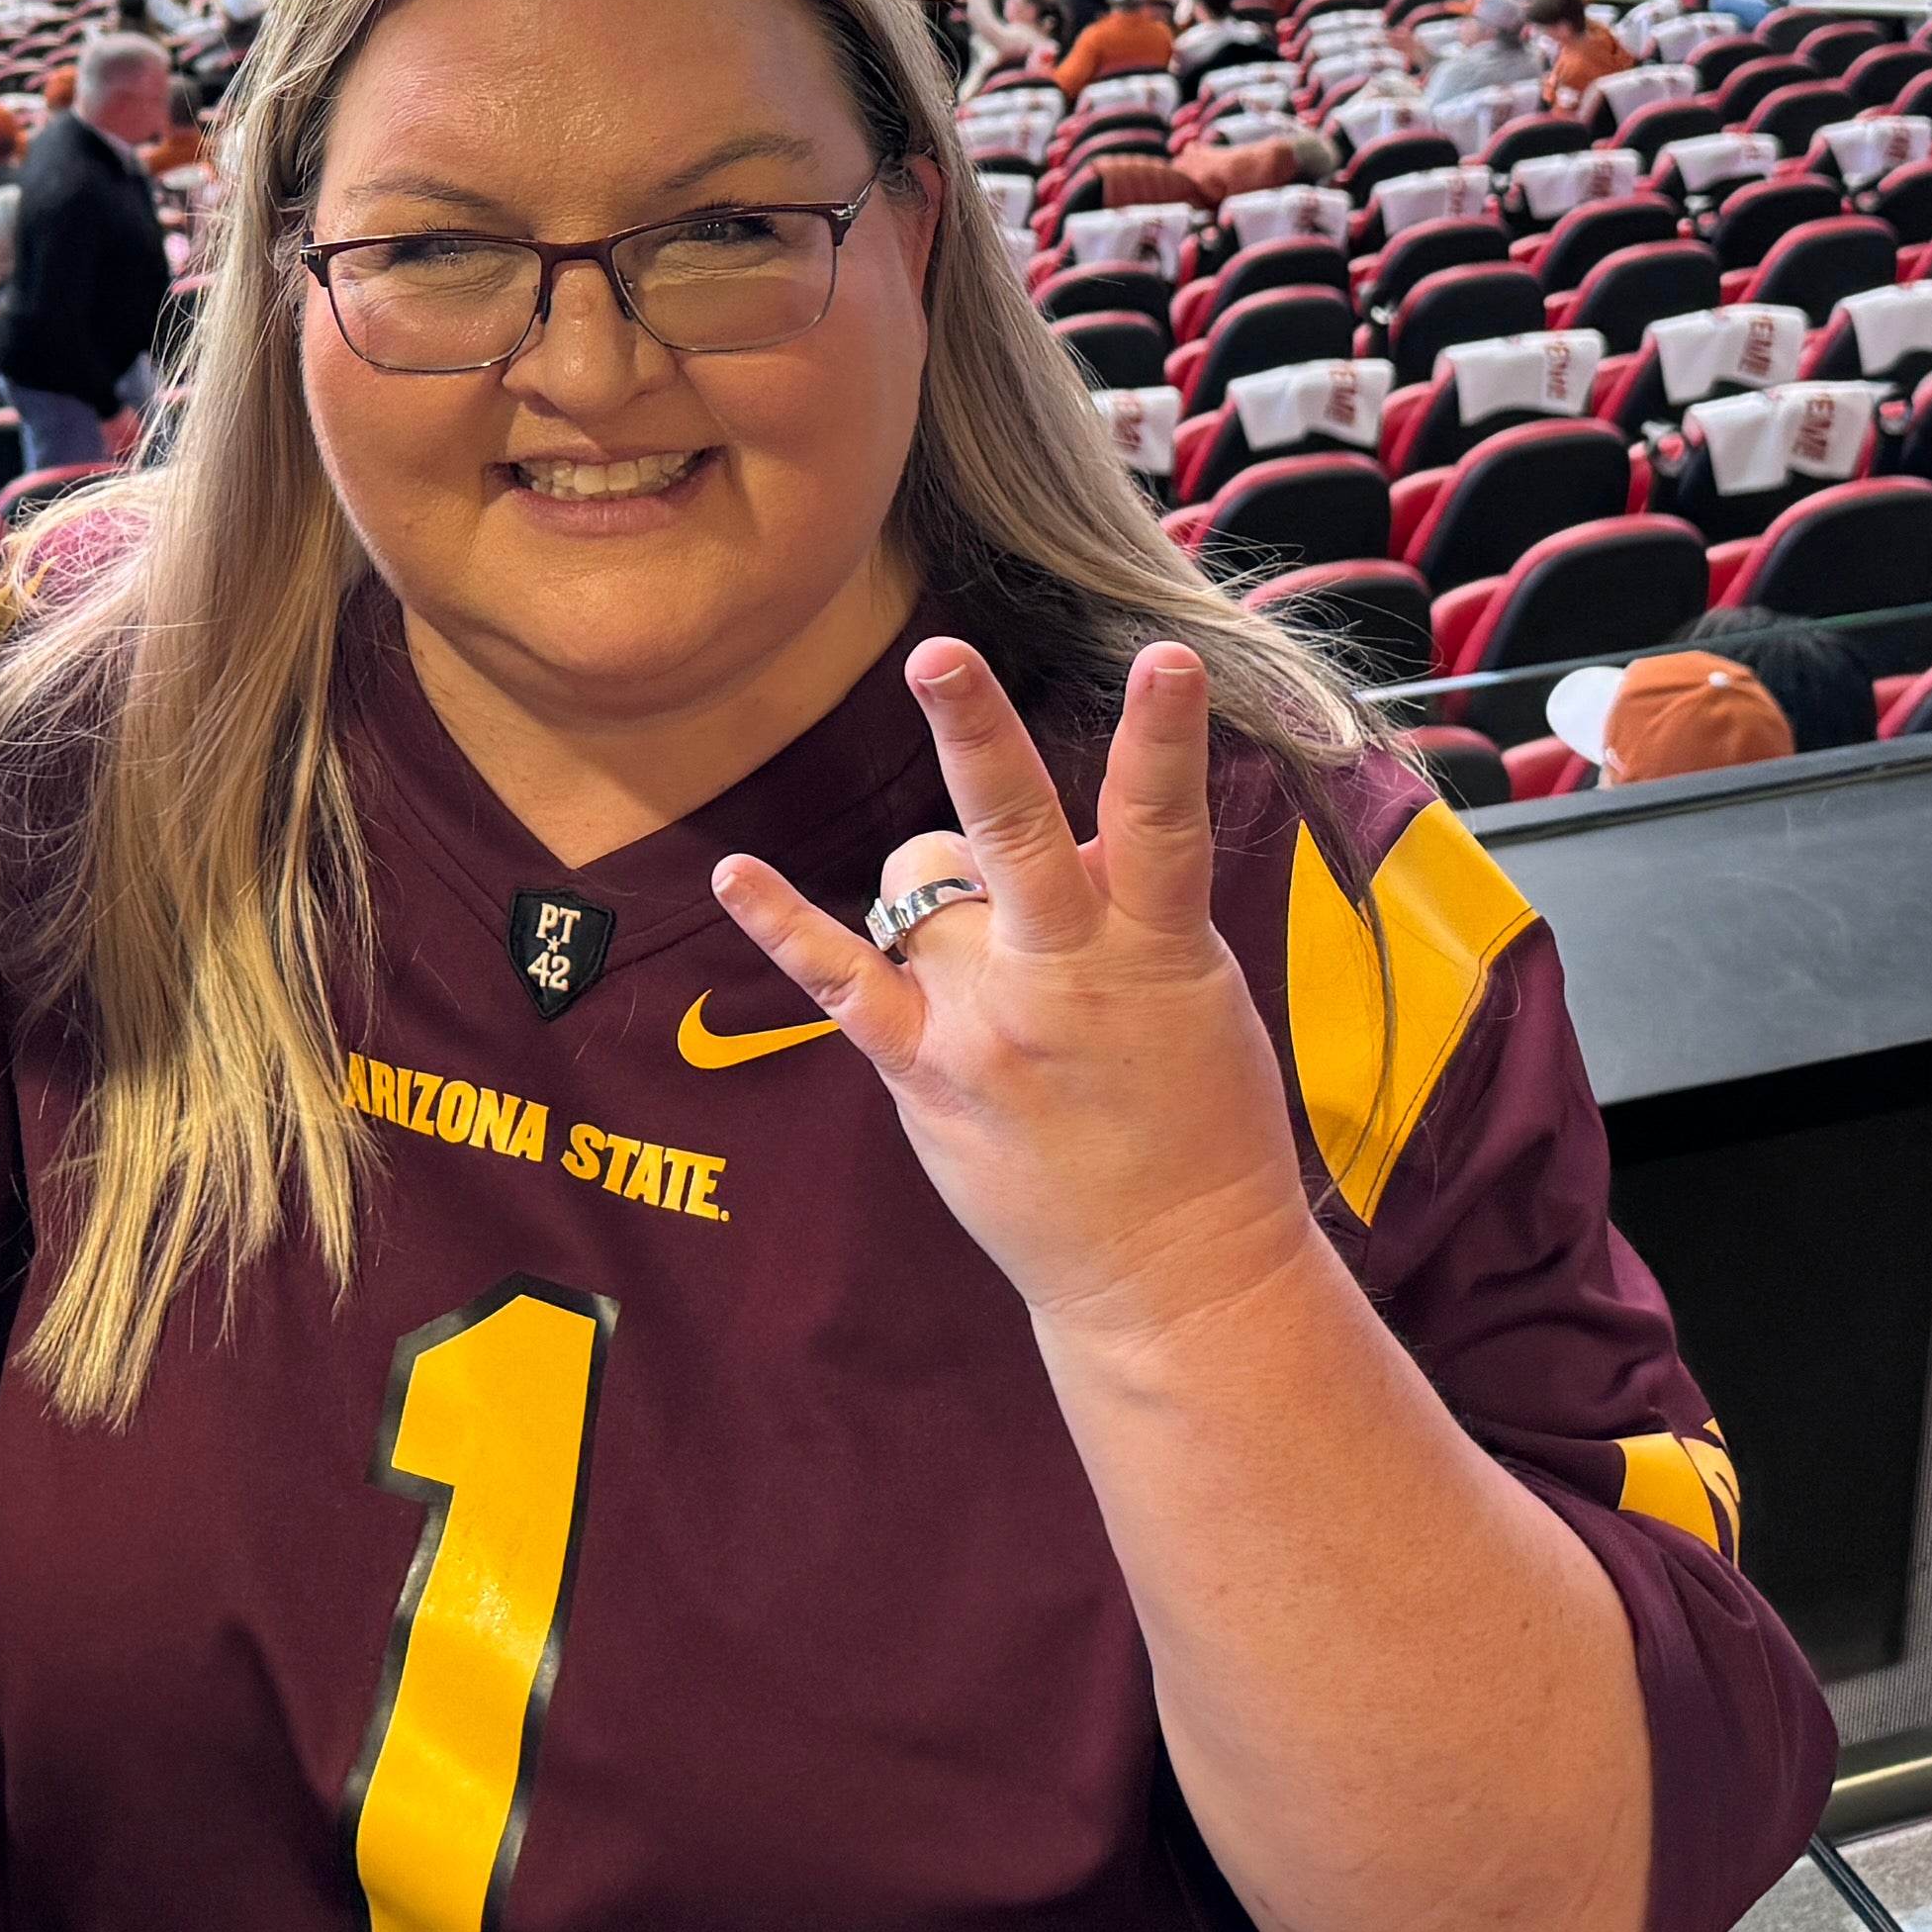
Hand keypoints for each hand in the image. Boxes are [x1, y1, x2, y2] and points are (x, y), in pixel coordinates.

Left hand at [712, 644, 1321, 1363]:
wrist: (1174, 1275)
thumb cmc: (1200, 1120)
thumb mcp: (1198, 993)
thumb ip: (1134, 902)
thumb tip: (1085, 825)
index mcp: (1156, 950)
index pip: (1165, 821)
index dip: (1168, 735)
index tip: (1169, 657)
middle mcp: (1063, 976)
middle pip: (1014, 832)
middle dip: (978, 736)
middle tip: (938, 656)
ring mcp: (984, 1023)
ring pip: (920, 881)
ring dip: (941, 881)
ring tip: (988, 941)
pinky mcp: (923, 1072)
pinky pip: (838, 980)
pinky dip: (780, 924)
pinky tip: (732, 874)